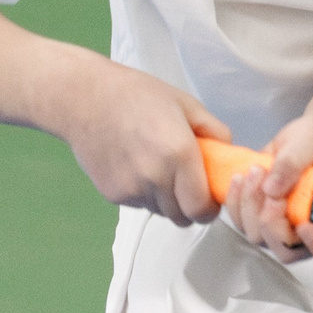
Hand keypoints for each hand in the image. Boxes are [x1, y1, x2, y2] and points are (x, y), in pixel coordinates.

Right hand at [53, 57, 228, 225]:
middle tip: (188, 184)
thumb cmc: (136, 94)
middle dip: (190, 206)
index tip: (210, 199)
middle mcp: (155, 177)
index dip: (209, 208)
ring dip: (166, 199)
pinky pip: (139, 204)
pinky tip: (136, 165)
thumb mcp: (185, 104)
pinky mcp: (112, 194)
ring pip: (161, 212)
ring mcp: (131, 189)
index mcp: (179, 154)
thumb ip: (215, 132)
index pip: (201, 209)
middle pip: (182, 217)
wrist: (83, 98)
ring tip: (158, 168)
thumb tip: (229, 155)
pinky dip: (144, 193)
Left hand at [219, 113, 312, 266]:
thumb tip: (272, 189)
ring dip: (250, 207)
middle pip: (288, 251)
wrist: (301, 140)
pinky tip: (240, 178)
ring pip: (260, 238)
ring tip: (255, 171)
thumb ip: (293, 163)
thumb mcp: (309, 142)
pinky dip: (236, 203)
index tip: (305, 227)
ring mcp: (285, 230)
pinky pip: (242, 224)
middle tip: (268, 185)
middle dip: (271, 221)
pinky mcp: (262, 222)